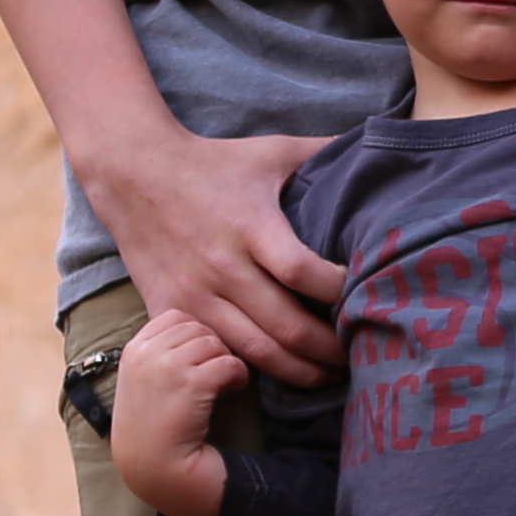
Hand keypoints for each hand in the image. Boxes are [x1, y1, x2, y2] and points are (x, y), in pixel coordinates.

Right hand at [76, 121, 346, 383]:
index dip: (342, 292)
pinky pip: (217, 352)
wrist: (132, 172)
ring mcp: (194, 294)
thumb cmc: (213, 162)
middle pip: (288, 328)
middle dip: (330, 350)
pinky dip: (250, 370)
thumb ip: (326, 150)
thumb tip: (384, 140)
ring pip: (255, 352)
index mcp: (252, 226)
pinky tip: (279, 371)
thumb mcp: (271, 150)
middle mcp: (223, 266)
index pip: (306, 274)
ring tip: (329, 375)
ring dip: (299, 371)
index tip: (368, 295)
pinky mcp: (170, 310)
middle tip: (360, 355)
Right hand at [107, 309, 241, 515]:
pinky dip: (238, 375)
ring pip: (214, 342)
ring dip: (225, 360)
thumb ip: (158, 352)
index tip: (200, 357)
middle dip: (213, 346)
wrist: (153, 466)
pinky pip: (228, 362)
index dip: (194, 333)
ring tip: (225, 382)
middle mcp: (146, 352)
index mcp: (133, 349)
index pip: (174, 316)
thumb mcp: (141, 381)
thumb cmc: (152, 426)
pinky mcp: (190, 383)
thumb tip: (198, 330)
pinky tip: (233, 389)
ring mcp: (167, 366)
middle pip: (197, 326)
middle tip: (217, 370)